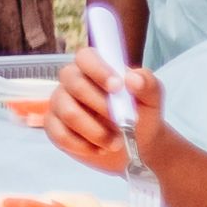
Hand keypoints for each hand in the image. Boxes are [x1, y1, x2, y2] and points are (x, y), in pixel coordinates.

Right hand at [43, 50, 159, 176]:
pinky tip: (99, 149)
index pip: (85, 57)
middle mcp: (72, 81)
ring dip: (95, 131)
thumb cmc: (141, 113)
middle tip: (123, 122)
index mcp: (94, 66)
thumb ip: (147, 84)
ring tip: (115, 142)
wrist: (136, 144)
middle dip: (100, 106)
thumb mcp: (152, 98)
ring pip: (68, 113)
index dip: (99, 70)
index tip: (117, 87)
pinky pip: (60, 135)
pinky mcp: (54, 126)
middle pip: (74, 84)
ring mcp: (60, 103)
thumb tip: (132, 79)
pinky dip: (83, 146)